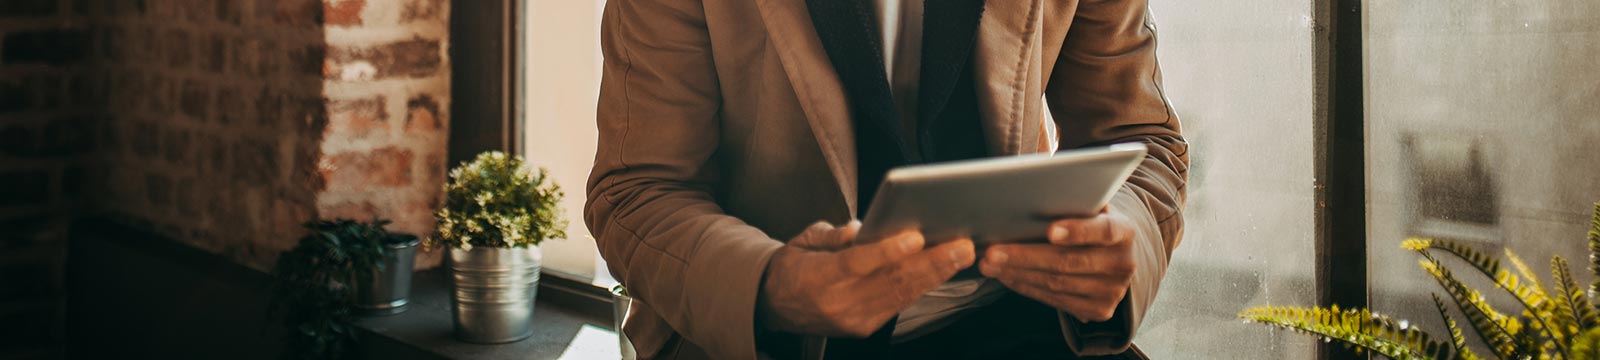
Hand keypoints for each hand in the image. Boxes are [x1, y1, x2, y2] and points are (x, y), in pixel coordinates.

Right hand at [758, 221, 975, 336]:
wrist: (774, 305)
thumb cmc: (793, 266)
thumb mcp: (802, 241)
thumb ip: (831, 234)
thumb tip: (859, 229)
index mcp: (817, 277)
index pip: (857, 263)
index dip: (888, 251)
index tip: (915, 237)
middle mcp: (837, 302)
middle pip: (890, 281)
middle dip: (930, 262)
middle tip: (960, 245)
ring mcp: (853, 319)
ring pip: (901, 295)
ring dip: (935, 275)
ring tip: (961, 255)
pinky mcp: (864, 327)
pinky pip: (898, 305)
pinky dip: (922, 286)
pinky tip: (943, 271)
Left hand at [979, 206, 1135, 321]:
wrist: (1114, 256)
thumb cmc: (1090, 223)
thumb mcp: (1089, 208)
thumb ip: (1071, 200)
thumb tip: (1031, 185)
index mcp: (1124, 230)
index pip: (1103, 230)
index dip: (1078, 230)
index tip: (1050, 230)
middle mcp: (1123, 263)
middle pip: (1069, 261)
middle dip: (1025, 256)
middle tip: (992, 251)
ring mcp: (1113, 291)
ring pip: (1057, 283)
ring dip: (1018, 273)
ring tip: (990, 264)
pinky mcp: (1100, 310)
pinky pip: (1055, 300)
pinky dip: (1026, 287)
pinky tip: (1006, 276)